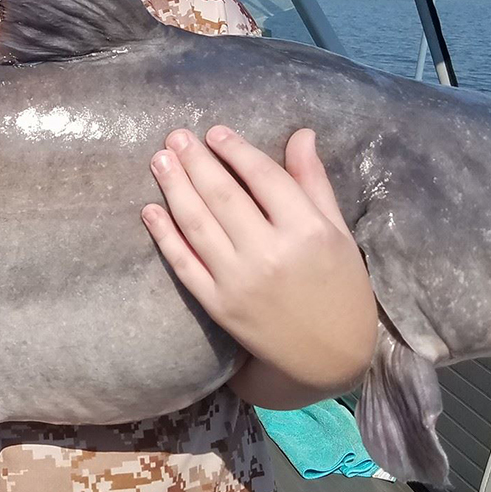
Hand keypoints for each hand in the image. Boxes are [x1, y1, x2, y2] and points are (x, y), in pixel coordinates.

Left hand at [141, 126, 376, 396]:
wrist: (330, 359)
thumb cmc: (341, 288)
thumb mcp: (338, 232)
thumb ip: (314, 183)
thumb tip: (301, 134)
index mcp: (307, 231)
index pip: (264, 178)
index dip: (236, 151)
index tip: (214, 132)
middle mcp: (270, 254)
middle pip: (223, 196)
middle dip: (196, 162)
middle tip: (175, 136)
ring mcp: (239, 282)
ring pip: (198, 225)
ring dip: (174, 189)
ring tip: (159, 160)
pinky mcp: (218, 306)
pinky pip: (184, 264)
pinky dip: (164, 236)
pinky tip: (150, 210)